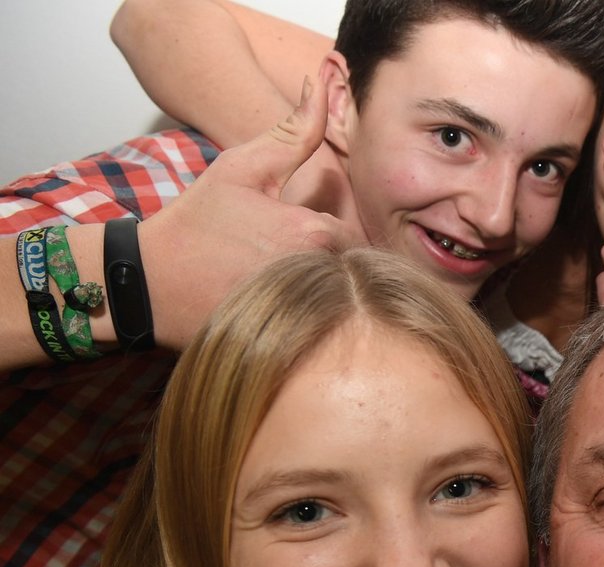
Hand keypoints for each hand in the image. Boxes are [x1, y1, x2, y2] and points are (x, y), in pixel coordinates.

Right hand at [141, 74, 364, 348]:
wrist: (149, 285)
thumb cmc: (196, 224)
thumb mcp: (241, 168)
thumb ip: (292, 134)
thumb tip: (319, 89)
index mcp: (318, 234)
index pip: (362, 233)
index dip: (339, 231)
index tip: (307, 235)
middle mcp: (323, 277)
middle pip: (359, 271)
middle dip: (339, 266)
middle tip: (291, 264)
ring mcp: (312, 316)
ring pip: (346, 302)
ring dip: (330, 296)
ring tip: (284, 289)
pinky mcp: (298, 348)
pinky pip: (328, 334)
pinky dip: (316, 326)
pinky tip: (283, 316)